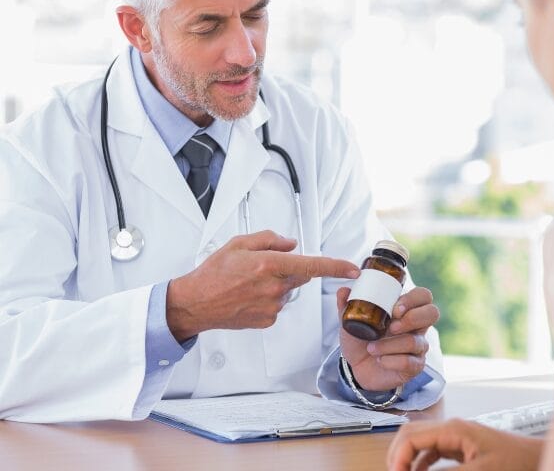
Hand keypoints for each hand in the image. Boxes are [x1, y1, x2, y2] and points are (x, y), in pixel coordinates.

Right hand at [167, 230, 359, 340]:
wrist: (195, 303)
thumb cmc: (213, 273)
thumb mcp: (238, 244)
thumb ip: (269, 239)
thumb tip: (290, 244)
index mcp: (269, 265)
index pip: (312, 266)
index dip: (336, 267)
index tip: (353, 268)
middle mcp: (274, 287)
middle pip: (299, 276)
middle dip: (289, 270)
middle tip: (263, 268)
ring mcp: (272, 307)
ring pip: (287, 291)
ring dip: (276, 285)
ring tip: (248, 284)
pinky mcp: (268, 320)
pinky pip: (277, 305)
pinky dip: (268, 299)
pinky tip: (248, 297)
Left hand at [337, 286, 439, 391]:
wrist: (356, 367)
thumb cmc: (360, 339)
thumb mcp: (350, 321)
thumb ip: (347, 305)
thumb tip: (343, 290)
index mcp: (405, 310)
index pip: (423, 296)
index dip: (413, 299)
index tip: (395, 309)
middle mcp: (416, 326)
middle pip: (432, 313)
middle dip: (412, 318)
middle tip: (391, 327)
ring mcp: (418, 346)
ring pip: (415, 341)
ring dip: (390, 345)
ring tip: (371, 348)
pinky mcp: (414, 366)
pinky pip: (410, 362)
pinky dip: (392, 361)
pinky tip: (380, 360)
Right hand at [386, 419, 543, 470]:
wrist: (538, 458)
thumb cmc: (516, 462)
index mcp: (453, 429)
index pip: (410, 436)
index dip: (398, 458)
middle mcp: (451, 428)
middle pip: (410, 434)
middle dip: (398, 456)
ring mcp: (456, 437)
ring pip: (420, 443)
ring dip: (408, 460)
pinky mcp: (462, 447)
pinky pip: (432, 452)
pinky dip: (421, 465)